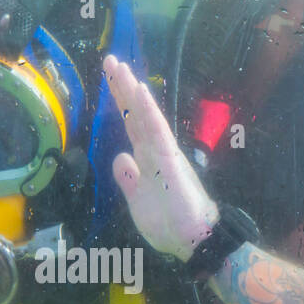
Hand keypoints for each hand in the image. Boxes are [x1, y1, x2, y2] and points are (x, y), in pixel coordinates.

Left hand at [103, 54, 219, 261]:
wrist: (193, 242)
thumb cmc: (170, 225)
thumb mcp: (138, 203)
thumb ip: (129, 180)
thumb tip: (121, 157)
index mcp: (147, 160)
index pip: (131, 124)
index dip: (120, 102)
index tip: (110, 79)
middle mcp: (155, 151)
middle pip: (136, 113)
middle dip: (123, 87)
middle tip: (110, 60)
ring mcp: (163, 153)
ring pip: (146, 116)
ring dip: (133, 91)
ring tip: (121, 68)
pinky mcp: (170, 161)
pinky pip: (158, 132)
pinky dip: (149, 112)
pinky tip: (141, 93)